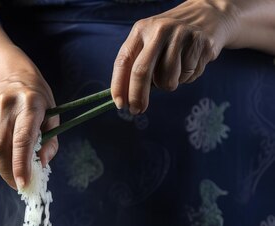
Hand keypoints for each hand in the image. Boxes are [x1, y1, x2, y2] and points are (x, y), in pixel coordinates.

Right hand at [0, 71, 58, 189]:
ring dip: (2, 167)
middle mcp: (5, 106)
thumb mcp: (52, 116)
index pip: (22, 138)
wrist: (11, 78)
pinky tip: (4, 153)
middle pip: (0, 148)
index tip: (23, 184)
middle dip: (9, 172)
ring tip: (14, 165)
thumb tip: (41, 165)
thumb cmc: (37, 101)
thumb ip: (50, 143)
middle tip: (19, 184)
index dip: (21, 164)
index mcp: (29, 104)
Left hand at [111, 0, 240, 113]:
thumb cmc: (170, 39)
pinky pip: (187, 77)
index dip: (119, 86)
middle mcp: (159, 30)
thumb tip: (125, 99)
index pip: (124, 61)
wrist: (208, 16)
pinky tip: (190, 63)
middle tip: (137, 110)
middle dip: (137, 96)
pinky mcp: (201, 43)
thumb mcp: (149, 42)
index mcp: (141, 29)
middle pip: (141, 72)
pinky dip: (186, 78)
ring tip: (174, 71)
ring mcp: (182, 35)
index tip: (120, 104)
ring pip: (167, 80)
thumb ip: (136, 65)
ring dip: (168, 85)